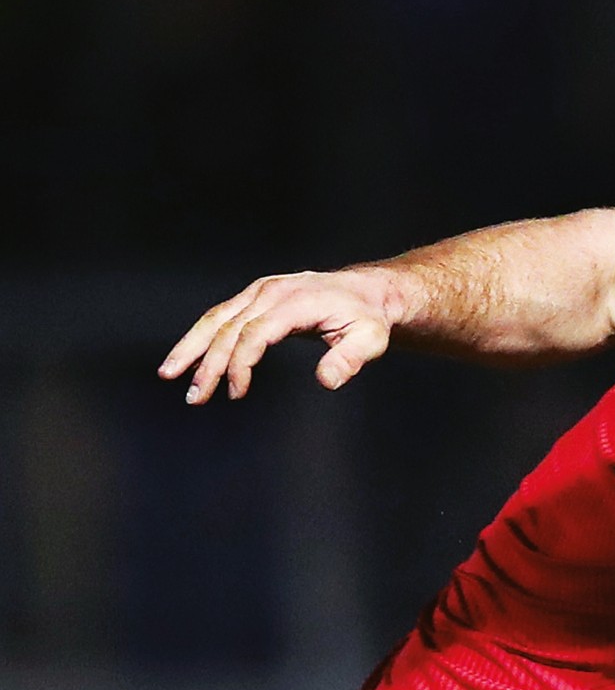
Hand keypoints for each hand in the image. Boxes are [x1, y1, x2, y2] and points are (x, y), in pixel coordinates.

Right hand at [158, 267, 401, 402]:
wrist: (368, 293)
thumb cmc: (368, 319)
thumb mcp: (370, 340)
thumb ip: (350, 359)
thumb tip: (326, 382)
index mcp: (295, 302)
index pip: (255, 333)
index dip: (241, 363)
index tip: (236, 393)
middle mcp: (271, 292)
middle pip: (228, 327)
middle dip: (207, 363)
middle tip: (195, 397)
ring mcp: (260, 292)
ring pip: (216, 319)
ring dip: (192, 347)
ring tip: (170, 375)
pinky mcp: (255, 297)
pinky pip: (221, 316)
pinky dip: (201, 337)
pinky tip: (188, 360)